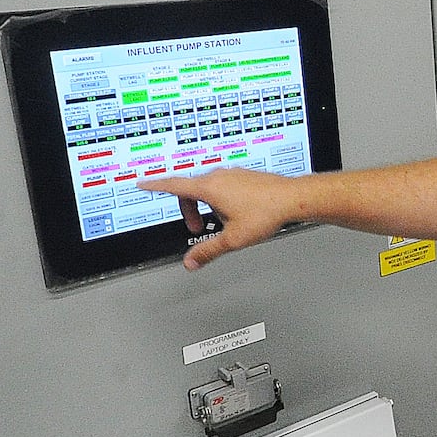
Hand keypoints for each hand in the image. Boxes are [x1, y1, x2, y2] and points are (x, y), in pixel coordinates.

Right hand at [137, 167, 292, 269]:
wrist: (293, 199)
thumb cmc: (266, 213)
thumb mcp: (232, 239)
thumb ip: (208, 251)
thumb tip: (191, 262)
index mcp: (209, 187)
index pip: (173, 185)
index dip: (155, 186)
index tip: (143, 183)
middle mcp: (219, 176)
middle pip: (190, 190)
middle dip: (189, 210)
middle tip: (196, 228)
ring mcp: (232, 174)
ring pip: (208, 189)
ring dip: (207, 206)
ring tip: (222, 224)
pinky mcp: (244, 176)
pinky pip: (223, 187)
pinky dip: (221, 200)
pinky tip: (237, 214)